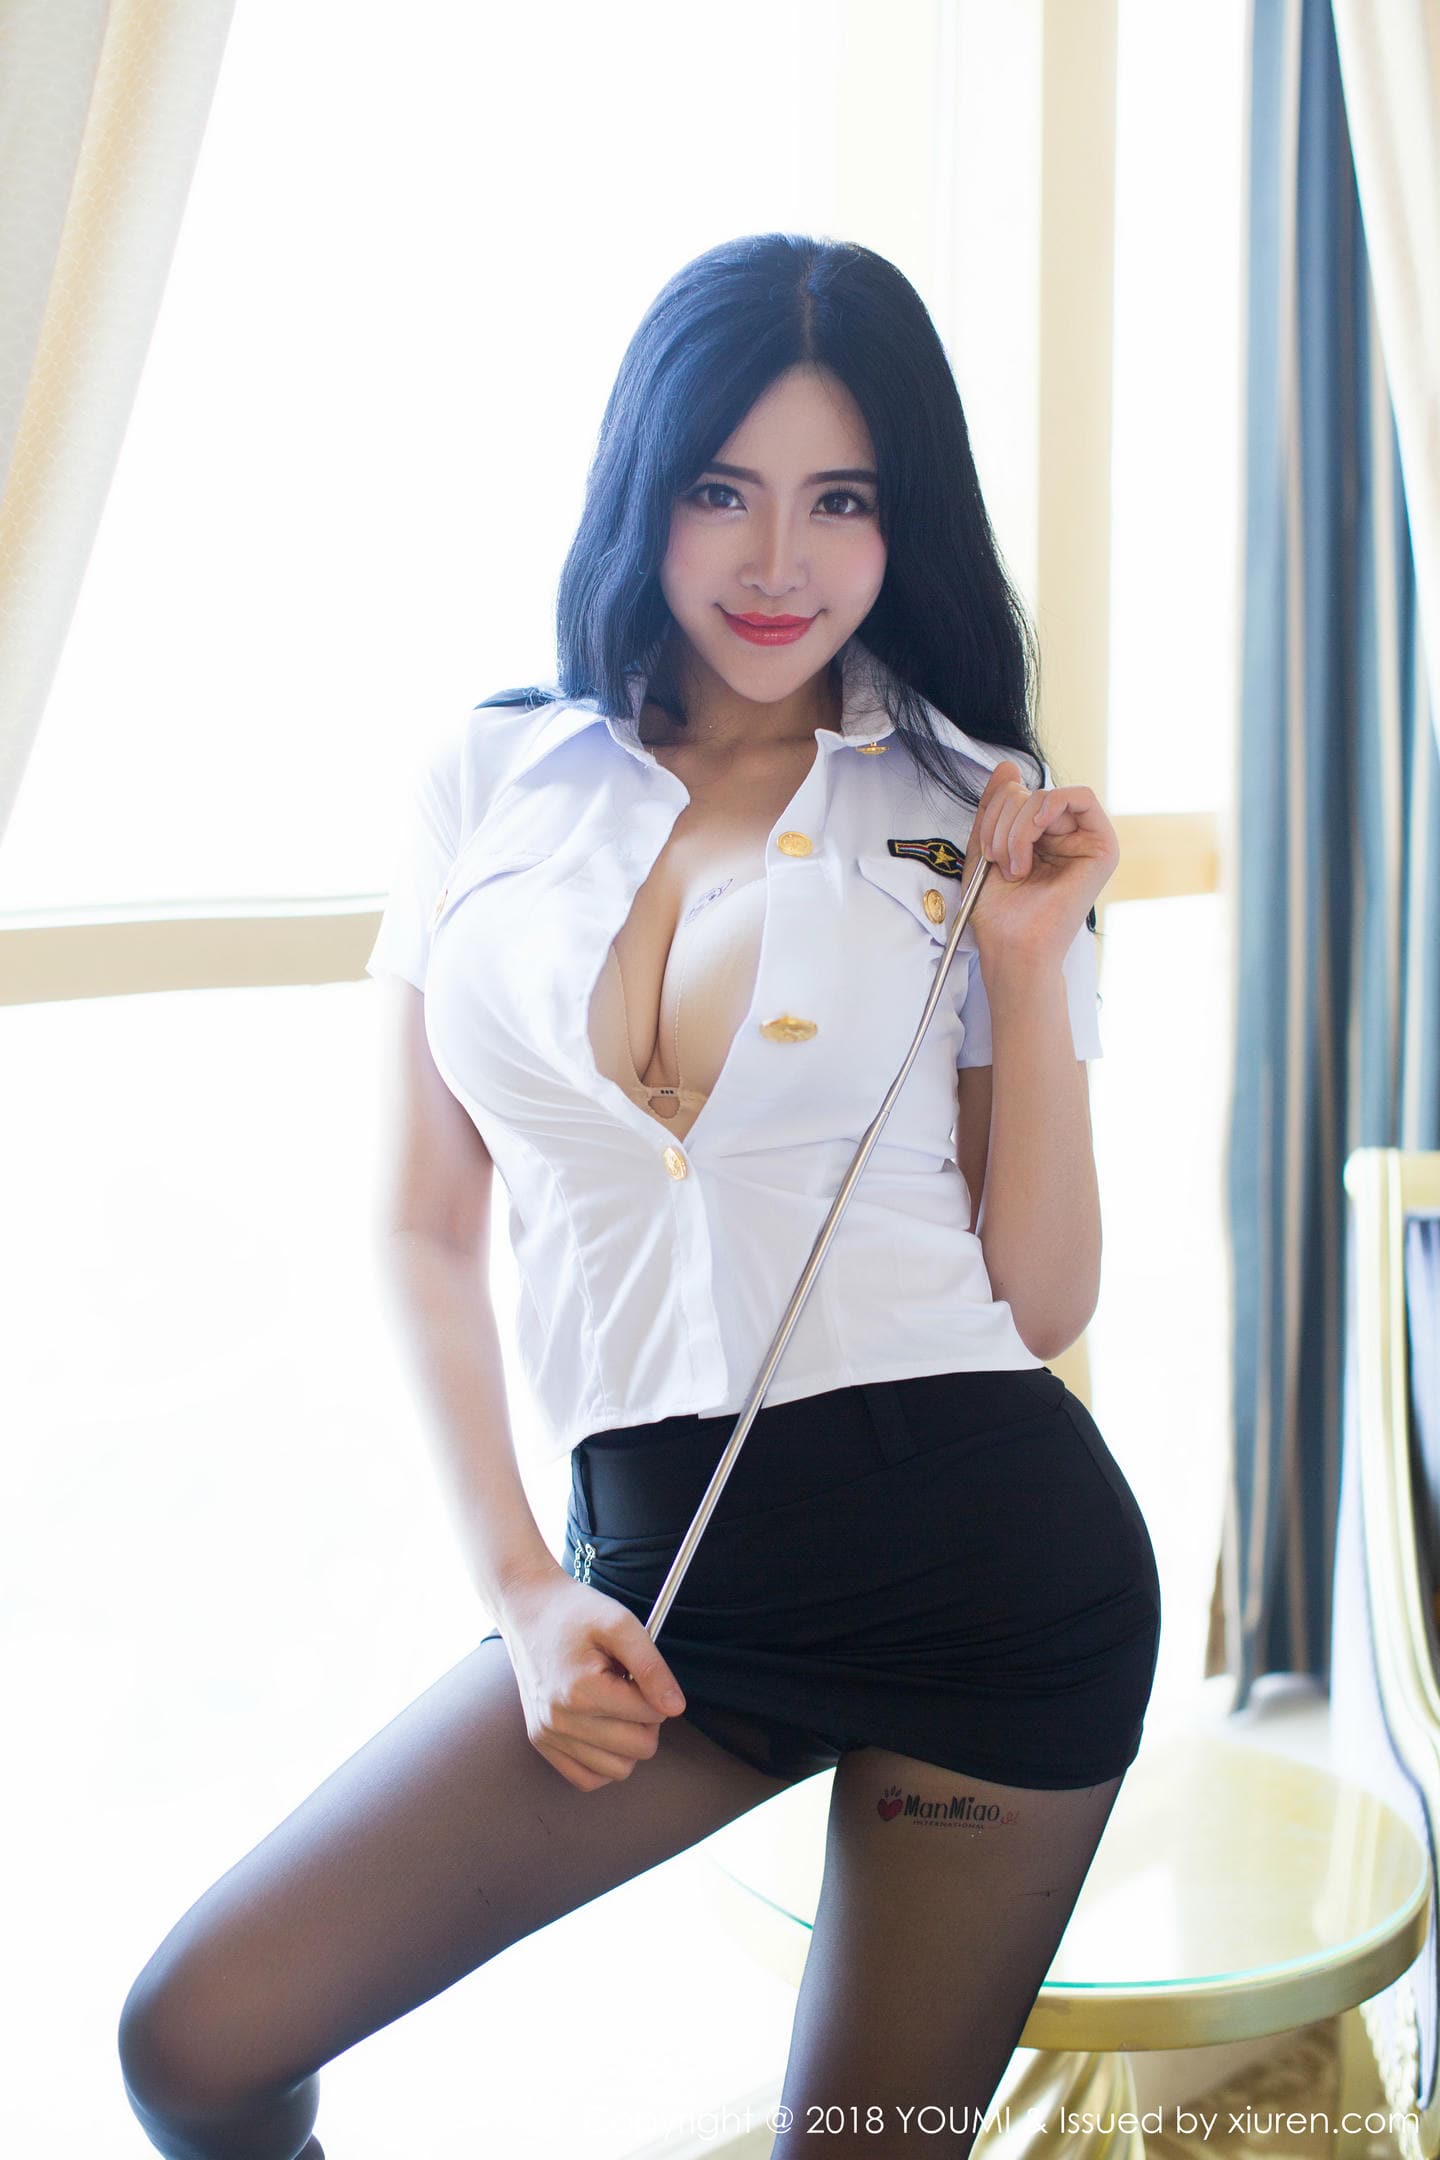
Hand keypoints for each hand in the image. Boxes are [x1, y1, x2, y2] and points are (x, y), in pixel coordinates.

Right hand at [491, 1572, 688, 1792]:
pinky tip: (602, 1728)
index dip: (656, 1691)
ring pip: (618, 1770)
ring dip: (627, 1742)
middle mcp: (559, 1720)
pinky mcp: (540, 1742)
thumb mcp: (620, 1623)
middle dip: (646, 1718)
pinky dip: (604, 1761)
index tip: (636, 1671)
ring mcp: (547, 1735)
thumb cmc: (576, 1612)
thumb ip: (652, 1667)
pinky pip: (588, 1779)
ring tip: (612, 1705)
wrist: (528, 1609)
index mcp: (581, 1690)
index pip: (650, 1715)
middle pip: (639, 1748)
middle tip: (629, 1688)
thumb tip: (676, 1708)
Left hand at [960, 760, 1118, 965]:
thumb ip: (994, 807)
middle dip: (1003, 821)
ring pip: (1046, 796)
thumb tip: (1008, 767)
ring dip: (1017, 827)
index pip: (1017, 794)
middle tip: (998, 858)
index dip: (994, 810)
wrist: (1012, 947)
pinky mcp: (1103, 848)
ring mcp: (1085, 841)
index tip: (986, 847)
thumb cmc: (999, 912)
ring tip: (1014, 865)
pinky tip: (1036, 832)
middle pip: (1029, 792)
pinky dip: (1050, 806)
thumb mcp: (984, 848)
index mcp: (1040, 837)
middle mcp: (1065, 836)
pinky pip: (1082, 797)